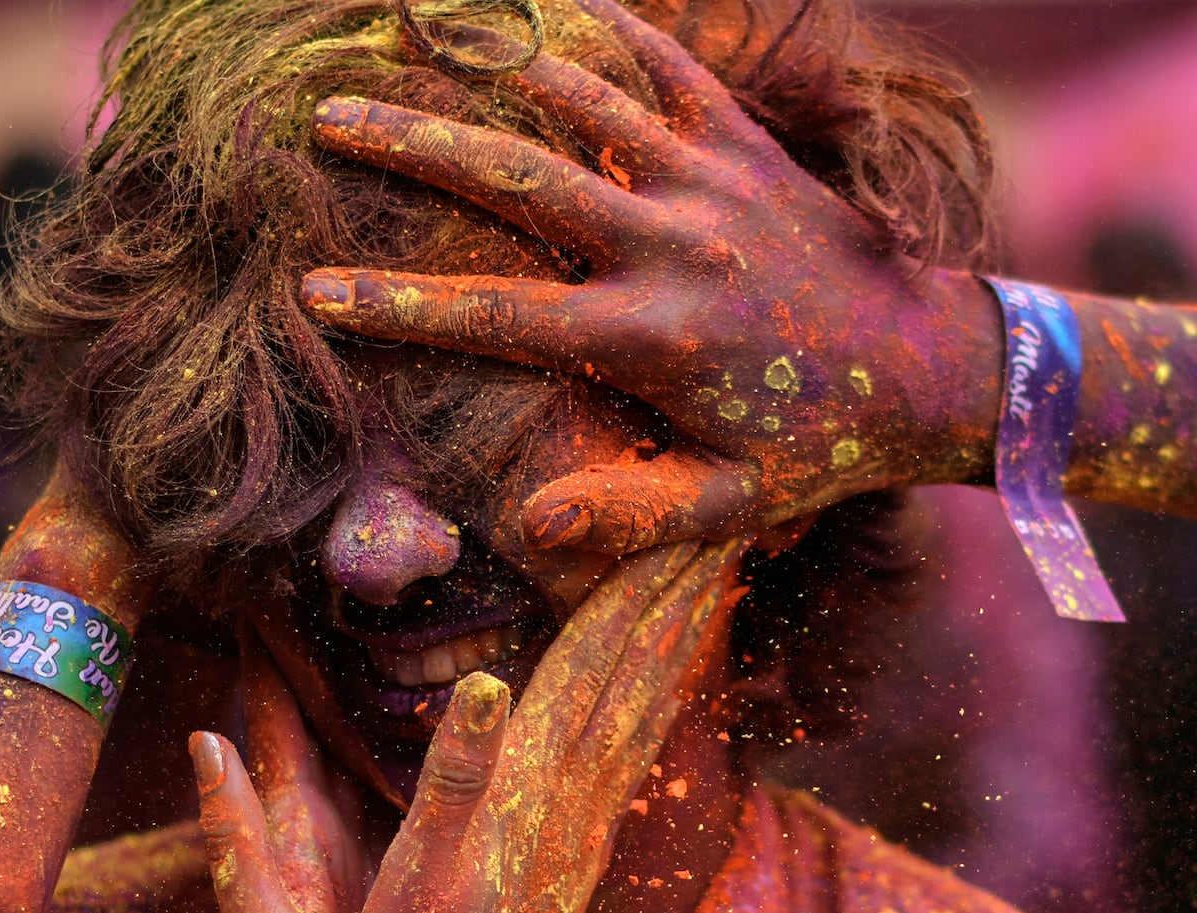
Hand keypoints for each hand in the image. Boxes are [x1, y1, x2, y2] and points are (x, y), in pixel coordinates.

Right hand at [192, 539, 746, 912]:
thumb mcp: (418, 875)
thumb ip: (454, 776)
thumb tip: (486, 682)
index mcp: (529, 788)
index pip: (590, 667)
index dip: (628, 593)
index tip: (670, 526)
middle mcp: (571, 803)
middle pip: (633, 678)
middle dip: (671, 599)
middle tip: (718, 527)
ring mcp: (581, 832)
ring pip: (642, 715)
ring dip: (674, 644)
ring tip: (705, 588)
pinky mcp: (577, 861)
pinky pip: (630, 759)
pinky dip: (654, 705)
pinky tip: (659, 694)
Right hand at [299, 0, 999, 552]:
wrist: (937, 367)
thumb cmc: (821, 445)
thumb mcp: (734, 506)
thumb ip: (634, 515)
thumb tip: (530, 524)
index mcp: (650, 339)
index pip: (495, 317)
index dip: (396, 306)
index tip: (314, 292)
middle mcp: (670, 245)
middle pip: (515, 181)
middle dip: (412, 147)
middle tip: (326, 120)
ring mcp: (710, 181)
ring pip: (578, 106)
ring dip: (483, 70)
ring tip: (402, 36)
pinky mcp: (747, 143)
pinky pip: (667, 66)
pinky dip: (604, 26)